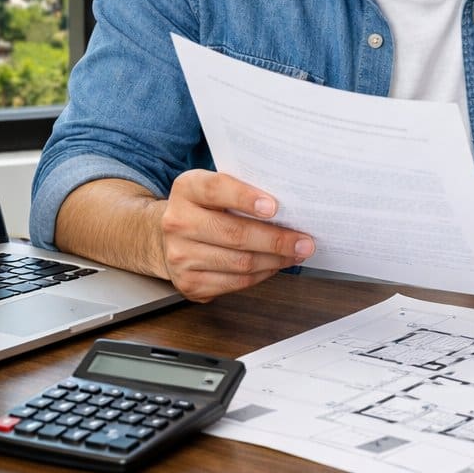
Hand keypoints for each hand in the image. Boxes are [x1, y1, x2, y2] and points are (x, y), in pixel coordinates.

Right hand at [158, 169, 313, 301]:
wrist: (168, 236)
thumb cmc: (205, 208)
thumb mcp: (216, 189)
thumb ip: (243, 191)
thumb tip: (290, 207)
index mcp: (187, 189)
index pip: (216, 189)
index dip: (246, 198)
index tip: (274, 207)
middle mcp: (178, 222)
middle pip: (234, 233)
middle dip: (276, 240)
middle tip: (305, 241)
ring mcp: (180, 255)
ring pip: (240, 262)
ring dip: (275, 260)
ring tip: (296, 254)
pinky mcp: (189, 283)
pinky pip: (236, 282)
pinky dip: (262, 275)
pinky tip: (275, 265)